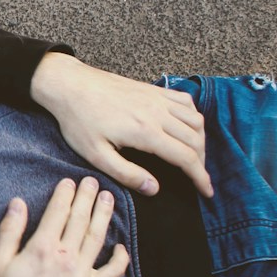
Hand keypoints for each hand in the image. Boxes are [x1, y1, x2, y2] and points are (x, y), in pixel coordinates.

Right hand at [0, 177, 130, 276]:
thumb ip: (9, 232)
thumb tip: (18, 203)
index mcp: (42, 248)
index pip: (57, 213)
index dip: (64, 194)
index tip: (69, 181)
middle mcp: (66, 257)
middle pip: (79, 220)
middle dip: (86, 198)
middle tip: (92, 182)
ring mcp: (83, 274)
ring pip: (97, 238)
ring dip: (103, 216)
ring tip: (108, 198)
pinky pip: (113, 271)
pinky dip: (119, 258)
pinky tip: (120, 246)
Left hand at [30, 53, 212, 197]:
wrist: (69, 85)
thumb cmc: (78, 121)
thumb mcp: (95, 154)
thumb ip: (126, 173)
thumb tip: (153, 188)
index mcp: (145, 132)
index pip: (186, 157)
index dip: (200, 176)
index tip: (207, 191)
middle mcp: (158, 113)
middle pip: (195, 140)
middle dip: (202, 162)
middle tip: (197, 177)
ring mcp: (157, 98)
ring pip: (195, 119)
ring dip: (200, 140)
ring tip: (193, 156)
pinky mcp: (153, 90)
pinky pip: (185, 101)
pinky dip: (193, 116)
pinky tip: (186, 126)